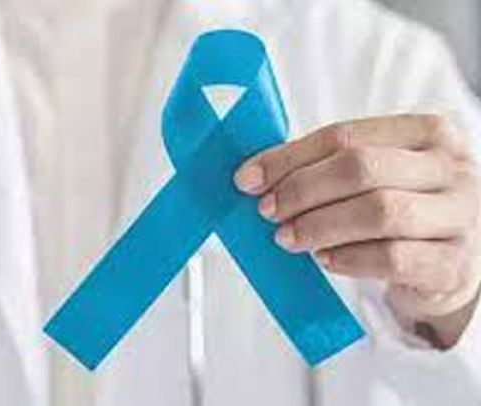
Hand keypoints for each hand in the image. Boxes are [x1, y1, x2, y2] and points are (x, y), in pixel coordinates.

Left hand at [235, 114, 480, 347]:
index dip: (289, 158)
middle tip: (268, 210)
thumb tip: (255, 175)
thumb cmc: (403, 209)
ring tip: (288, 237)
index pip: (345, 136)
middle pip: (361, 169)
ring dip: (319, 225)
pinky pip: (393, 258)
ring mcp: (459, 217)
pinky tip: (325, 260)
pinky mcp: (452, 263)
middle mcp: (451, 169)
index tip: (248, 178)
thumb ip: (326, 166)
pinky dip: (349, 259)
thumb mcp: (377, 176)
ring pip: (379, 213)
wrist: (454, 263)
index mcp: (427, 134)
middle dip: (301, 190)